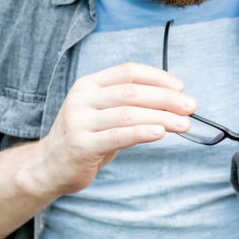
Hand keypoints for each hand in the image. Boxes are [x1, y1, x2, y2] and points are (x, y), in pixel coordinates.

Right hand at [27, 62, 194, 195]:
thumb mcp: (103, 114)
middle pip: (132, 92)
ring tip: (184, 124)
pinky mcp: (80, 145)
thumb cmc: (85, 138)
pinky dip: (142, 132)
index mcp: (89, 84)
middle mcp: (81, 98)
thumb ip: (129, 105)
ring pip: (128, 114)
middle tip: (190, 107)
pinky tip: (160, 132)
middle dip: (166, 98)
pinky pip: (118, 136)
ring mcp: (78, 121)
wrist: (47, 167)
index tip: (181, 87)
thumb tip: (174, 101)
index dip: (157, 77)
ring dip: (161, 117)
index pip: (128, 71)